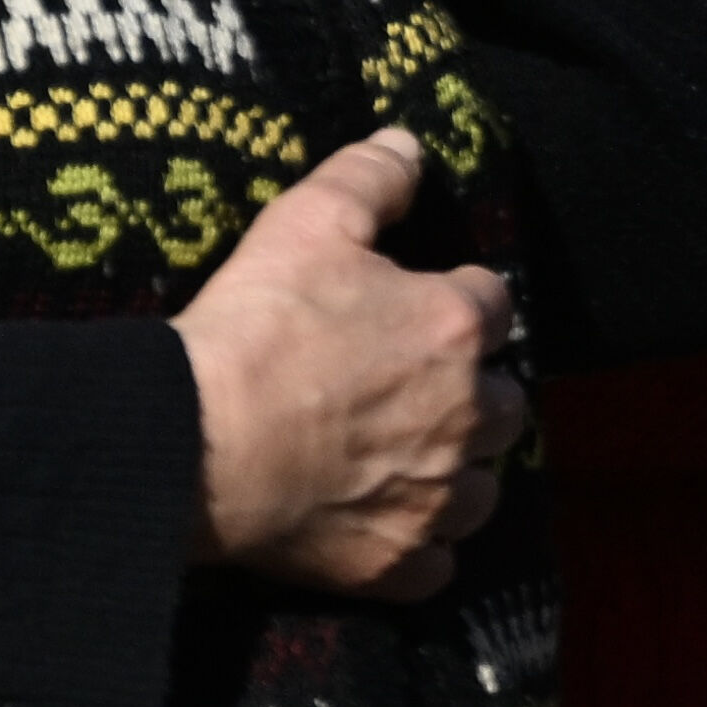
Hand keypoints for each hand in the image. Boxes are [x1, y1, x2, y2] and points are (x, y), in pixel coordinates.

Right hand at [173, 129, 528, 597]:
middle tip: (418, 388)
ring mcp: (434, 498)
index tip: (421, 306)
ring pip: (485, 490)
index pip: (494, 303)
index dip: (460, 300)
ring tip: (410, 461)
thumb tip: (410, 142)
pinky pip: (440, 563)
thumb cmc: (256, 325)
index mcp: (452, 327)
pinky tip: (386, 524)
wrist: (199, 443)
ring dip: (459, 473)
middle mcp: (464, 416)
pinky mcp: (398, 563)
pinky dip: (423, 547)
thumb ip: (370, 175)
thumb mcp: (306, 220)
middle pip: (507, 403)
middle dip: (474, 393)